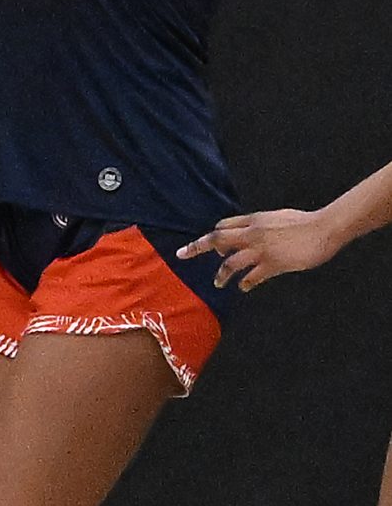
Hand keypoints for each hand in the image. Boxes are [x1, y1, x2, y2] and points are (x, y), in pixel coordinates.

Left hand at [176, 207, 341, 291]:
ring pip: (231, 262)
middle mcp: (253, 233)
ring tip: (218, 283)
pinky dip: (246, 283)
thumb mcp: (277, 217)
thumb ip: (262, 224)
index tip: (211, 246)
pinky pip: (253, 276)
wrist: (324, 227)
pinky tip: (243, 287)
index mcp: (254, 219)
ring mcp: (262, 249)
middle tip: (182, 254)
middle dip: (198, 246)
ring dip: (222, 274)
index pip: (224, 226)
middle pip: (217, 238)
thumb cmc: (305, 222)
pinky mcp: (274, 264)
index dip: (215, 236)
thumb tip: (255, 231)